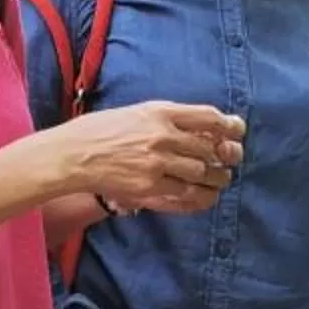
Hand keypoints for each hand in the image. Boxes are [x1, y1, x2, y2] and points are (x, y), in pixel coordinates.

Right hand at [36, 103, 243, 214]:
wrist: (72, 155)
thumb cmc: (99, 131)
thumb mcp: (135, 112)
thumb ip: (166, 118)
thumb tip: (200, 126)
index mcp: (159, 112)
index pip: (208, 116)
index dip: (229, 125)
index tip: (236, 131)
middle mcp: (162, 135)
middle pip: (210, 146)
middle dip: (224, 156)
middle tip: (229, 162)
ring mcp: (157, 162)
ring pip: (203, 172)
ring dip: (216, 178)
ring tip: (219, 179)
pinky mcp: (149, 186)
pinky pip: (187, 194)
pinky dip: (202, 196)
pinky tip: (206, 196)